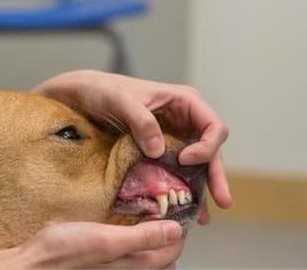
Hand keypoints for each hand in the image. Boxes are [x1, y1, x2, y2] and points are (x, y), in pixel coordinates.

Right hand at [5, 221, 183, 268]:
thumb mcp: (106, 240)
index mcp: (135, 264)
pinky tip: (124, 222)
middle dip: (170, 234)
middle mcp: (128, 267)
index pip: (173, 249)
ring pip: (145, 253)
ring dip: (152, 235)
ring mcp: (114, 264)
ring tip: (150, 213)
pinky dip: (134, 236)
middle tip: (168, 208)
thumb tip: (175, 231)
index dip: (180, 228)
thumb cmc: (65, 252)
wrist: (34, 263)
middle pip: (162, 256)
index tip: (180, 205)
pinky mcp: (101, 258)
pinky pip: (127, 249)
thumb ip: (141, 237)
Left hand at [33, 70, 232, 223]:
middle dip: (216, 175)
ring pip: (196, 163)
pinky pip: (176, 168)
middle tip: (222, 201)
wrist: (84, 94)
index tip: (185, 160)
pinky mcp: (159, 148)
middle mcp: (184, 118)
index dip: (206, 147)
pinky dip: (181, 185)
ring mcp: (173, 135)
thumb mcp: (121, 101)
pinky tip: (182, 206)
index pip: (213, 127)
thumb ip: (142, 122)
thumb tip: (159, 150)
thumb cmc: (104, 89)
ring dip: (201, 187)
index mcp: (184, 101)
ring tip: (203, 216)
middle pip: (211, 149)